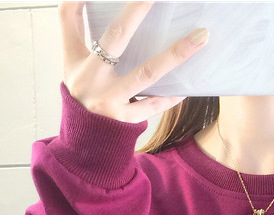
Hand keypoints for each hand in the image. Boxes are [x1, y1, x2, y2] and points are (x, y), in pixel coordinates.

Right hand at [59, 2, 208, 122]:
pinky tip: (188, 85)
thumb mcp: (72, 61)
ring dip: (176, 54)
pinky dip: (171, 95)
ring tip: (201, 37)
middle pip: (116, 38)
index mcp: (77, 59)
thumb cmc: (82, 92)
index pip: (72, 17)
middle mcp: (91, 78)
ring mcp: (109, 100)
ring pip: (147, 72)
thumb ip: (75, 27)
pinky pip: (154, 104)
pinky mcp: (125, 120)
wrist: (84, 142)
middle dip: (136, 11)